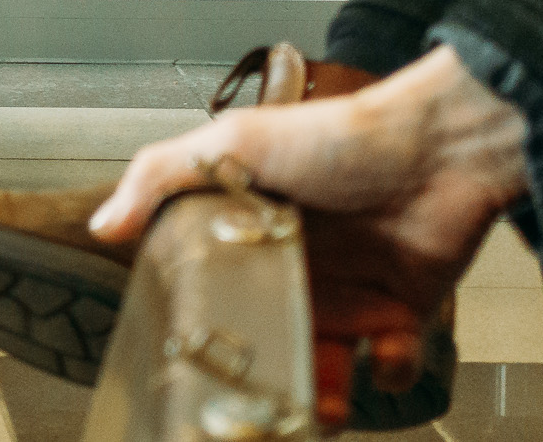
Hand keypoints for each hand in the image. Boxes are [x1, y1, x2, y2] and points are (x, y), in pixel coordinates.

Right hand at [89, 47, 528, 427]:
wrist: (436, 149)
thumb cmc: (337, 136)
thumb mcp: (232, 142)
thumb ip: (160, 176)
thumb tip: (106, 224)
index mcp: (243, 234)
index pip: (210, 294)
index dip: (200, 330)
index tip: (192, 361)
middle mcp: (291, 269)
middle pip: (261, 343)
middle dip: (256, 381)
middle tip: (251, 402)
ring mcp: (346, 295)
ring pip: (320, 370)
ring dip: (319, 397)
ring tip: (316, 405)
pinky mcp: (399, 313)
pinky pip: (388, 365)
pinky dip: (389, 369)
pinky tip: (384, 346)